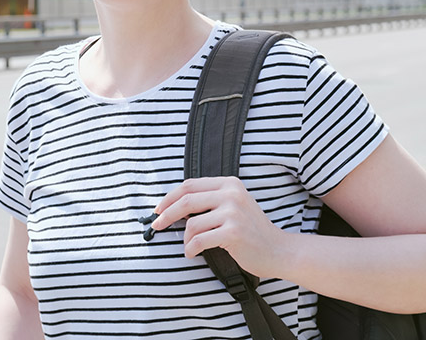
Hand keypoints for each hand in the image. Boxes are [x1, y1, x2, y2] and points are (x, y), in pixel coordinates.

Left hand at [152, 177, 286, 277]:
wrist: (279, 250)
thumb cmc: (252, 230)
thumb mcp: (233, 205)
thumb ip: (210, 200)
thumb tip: (174, 205)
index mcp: (229, 183)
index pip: (189, 185)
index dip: (170, 197)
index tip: (159, 209)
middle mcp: (231, 194)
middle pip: (186, 200)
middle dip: (166, 214)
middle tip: (157, 225)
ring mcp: (233, 212)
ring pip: (192, 223)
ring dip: (185, 238)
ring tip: (190, 246)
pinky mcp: (233, 232)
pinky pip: (199, 240)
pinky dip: (191, 249)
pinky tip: (192, 253)